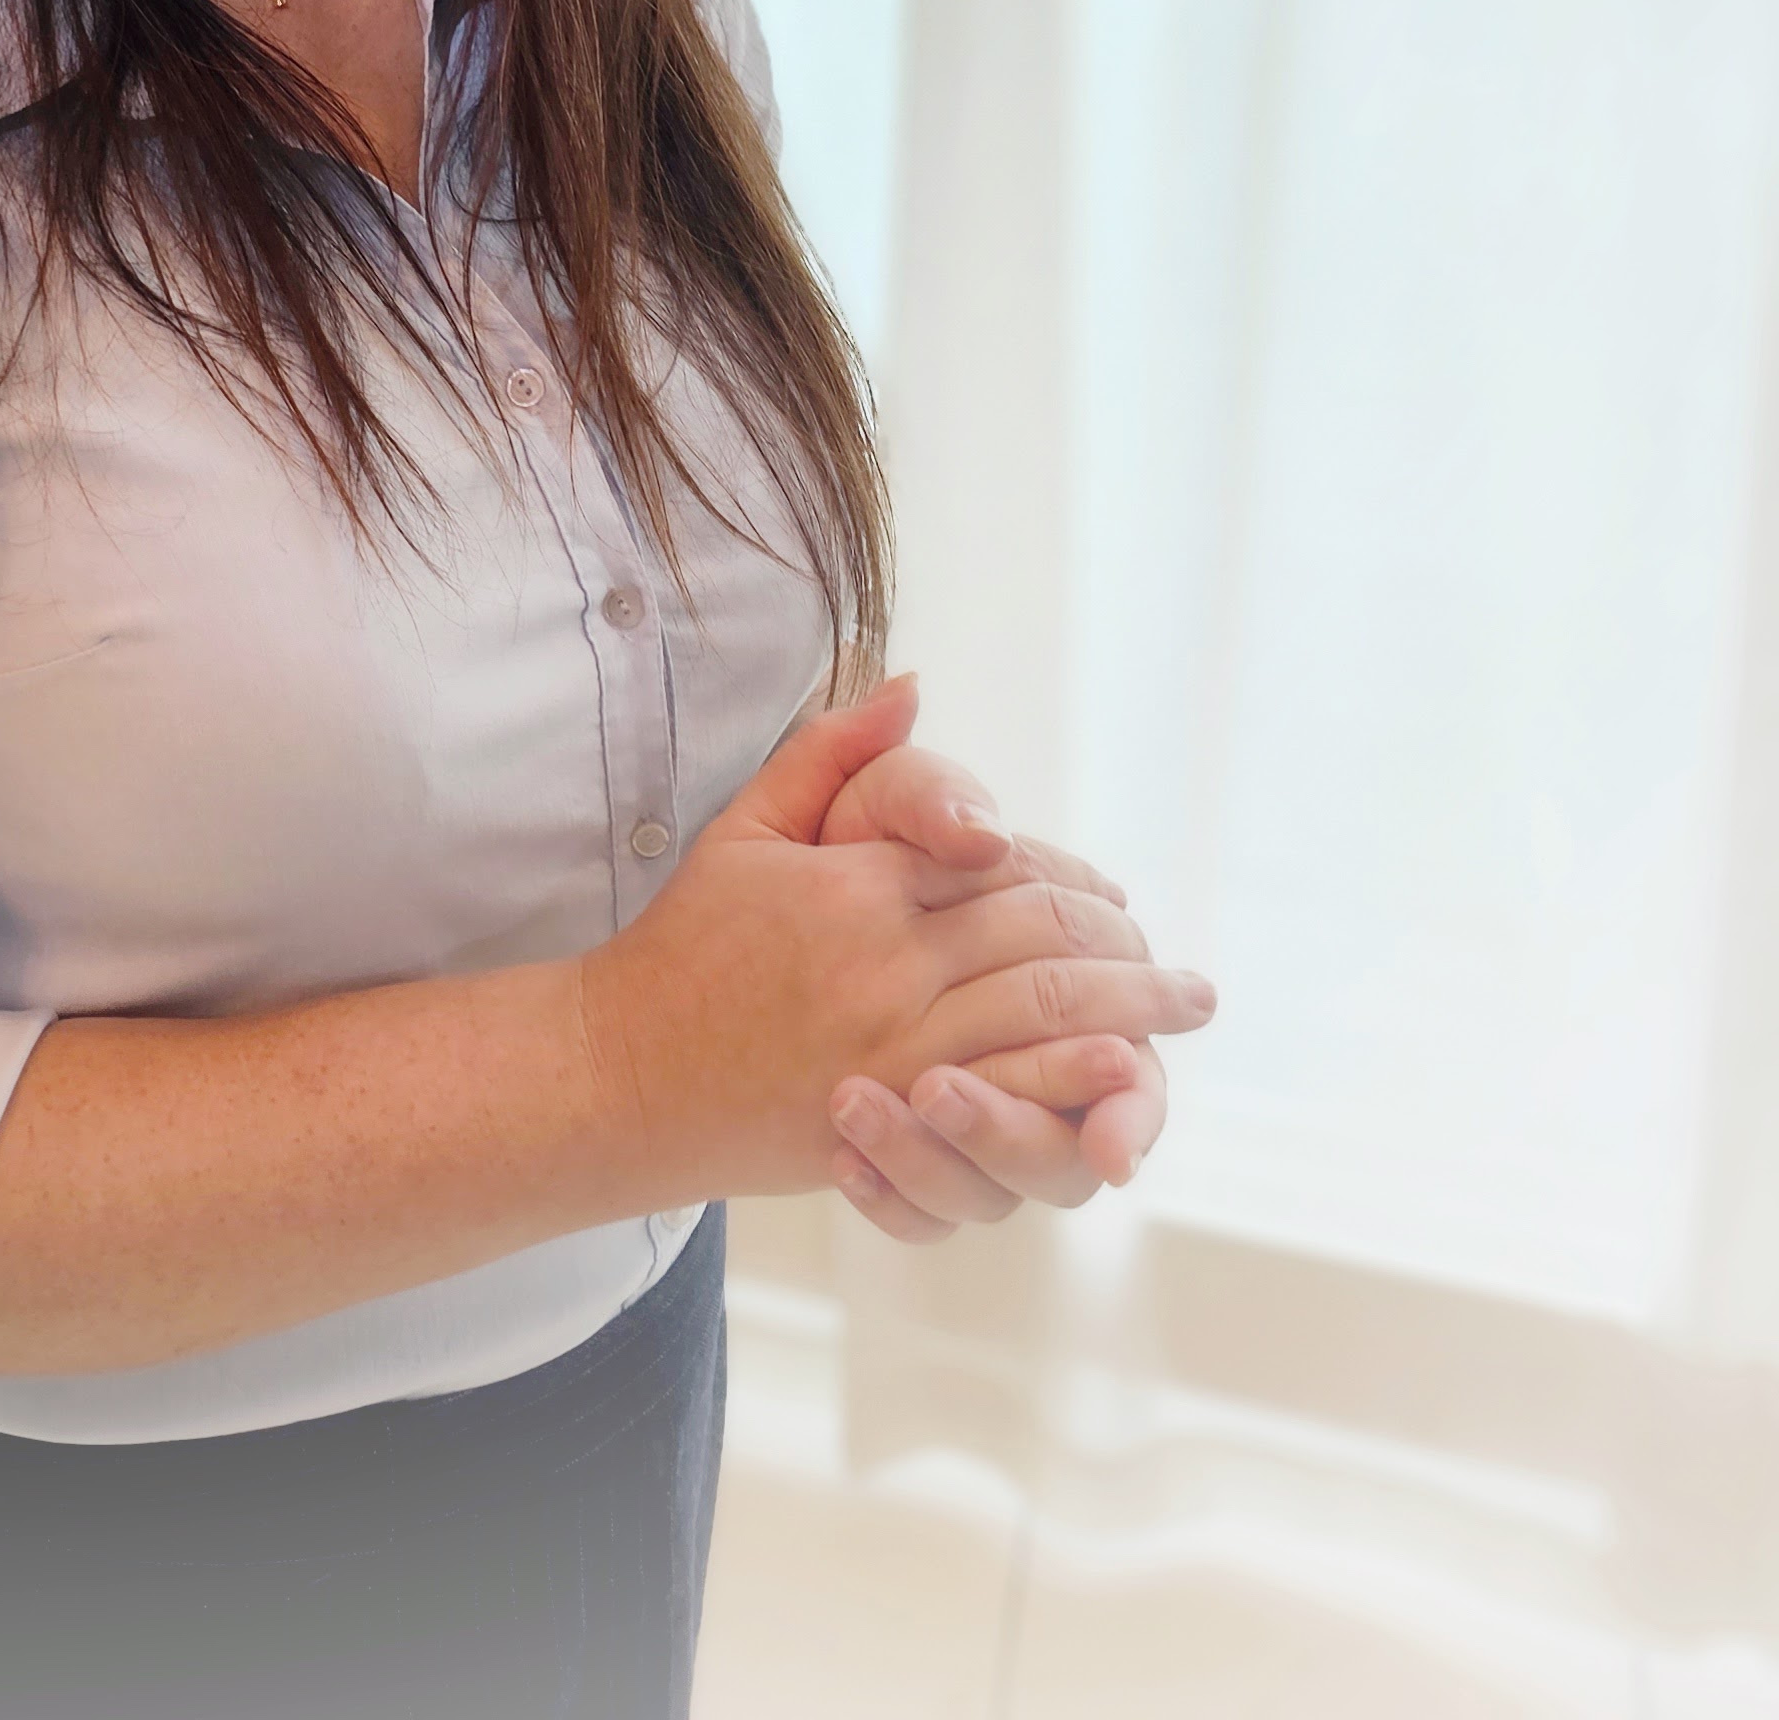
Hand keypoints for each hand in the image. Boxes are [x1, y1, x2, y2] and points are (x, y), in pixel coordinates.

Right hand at [572, 675, 1214, 1210]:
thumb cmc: (684, 947)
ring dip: (1129, 1013)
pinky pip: (1003, 1102)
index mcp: (858, 887)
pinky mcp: (886, 1122)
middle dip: (1125, 951)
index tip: (1118, 898)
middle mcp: (885, 965)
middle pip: (1040, 943)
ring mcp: (890, 1050)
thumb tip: (910, 684)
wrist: (622, 1070)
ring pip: (1040, 1017)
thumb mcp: (747, 827)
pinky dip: (1072, 1089)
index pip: (1001, 868)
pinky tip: (1120, 1090)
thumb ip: (833, 754)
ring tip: (1182, 1013)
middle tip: (1184, 974)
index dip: (1072, 882)